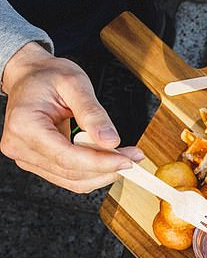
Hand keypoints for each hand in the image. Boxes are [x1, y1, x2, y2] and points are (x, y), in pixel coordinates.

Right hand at [1, 42, 141, 191]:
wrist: (30, 77)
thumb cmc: (47, 76)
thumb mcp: (74, 83)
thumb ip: (92, 113)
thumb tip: (109, 140)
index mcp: (25, 125)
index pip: (67, 158)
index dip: (101, 163)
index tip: (127, 160)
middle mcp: (21, 147)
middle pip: (72, 173)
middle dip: (107, 168)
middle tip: (132, 157)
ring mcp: (27, 158)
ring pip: (73, 181)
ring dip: (103, 173)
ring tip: (123, 157)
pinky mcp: (38, 163)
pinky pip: (69, 177)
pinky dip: (92, 172)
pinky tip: (107, 160)